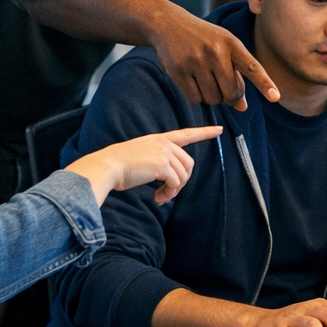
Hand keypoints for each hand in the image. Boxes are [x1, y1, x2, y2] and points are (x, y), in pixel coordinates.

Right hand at [66, 125, 222, 204]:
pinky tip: (157, 198)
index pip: (186, 133)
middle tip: (167, 193)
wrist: (107, 166)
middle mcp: (163, 143)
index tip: (219, 129)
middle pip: (188, 163)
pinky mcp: (162, 165)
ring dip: (174, 190)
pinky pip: (176, 183)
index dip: (204, 132)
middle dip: (182, 181)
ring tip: (161, 196)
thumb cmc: (119, 166)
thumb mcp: (141, 156)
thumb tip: (171, 178)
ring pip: (184, 175)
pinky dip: (169, 194)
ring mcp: (163, 152)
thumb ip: (158, 160)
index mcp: (158, 139)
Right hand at [154, 7, 279, 111]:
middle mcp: (215, 51)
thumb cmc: (204, 40)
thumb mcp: (224, 49)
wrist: (169, 24)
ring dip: (212, 96)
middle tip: (223, 87)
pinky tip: (192, 81)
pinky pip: (195, 99)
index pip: (252, 67)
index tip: (275, 98)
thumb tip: (242, 107)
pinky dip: (196, 96)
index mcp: (231, 43)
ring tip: (205, 79)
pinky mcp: (179, 70)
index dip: (264, 84)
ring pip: (213, 99)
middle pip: (231, 92)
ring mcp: (196, 61)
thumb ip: (237, 76)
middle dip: (229, 96)